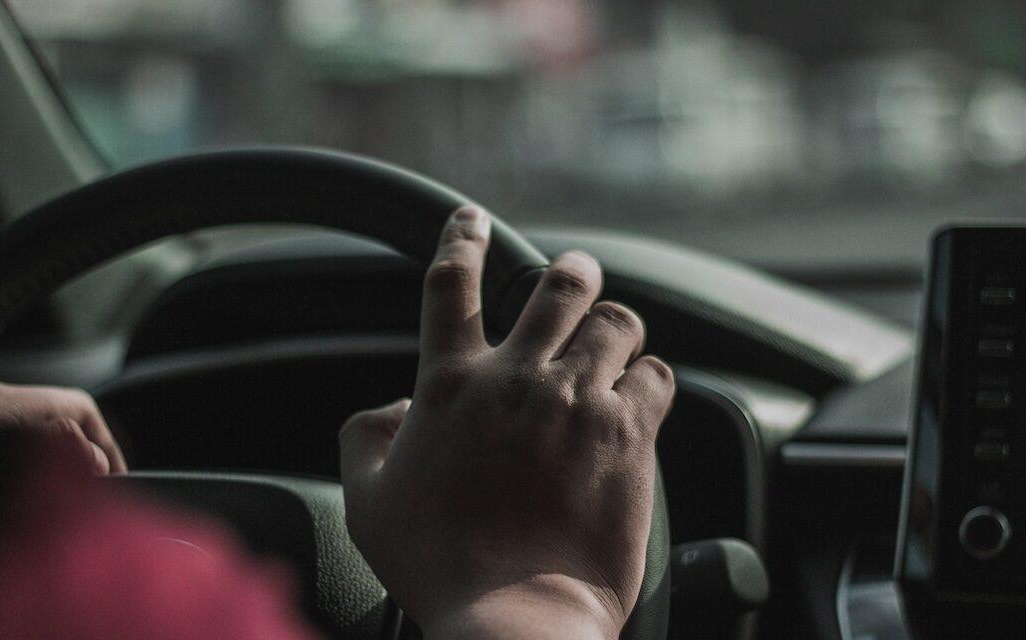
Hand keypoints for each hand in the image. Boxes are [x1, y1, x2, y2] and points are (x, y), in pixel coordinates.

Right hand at [340, 206, 674, 638]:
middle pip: (558, 285)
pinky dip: (651, 378)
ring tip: (615, 344)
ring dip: (615, 328)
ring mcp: (579, 403)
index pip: (450, 283)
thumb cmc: (437, 564)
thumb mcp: (368, 500)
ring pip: (618, 323)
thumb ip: (367, 437)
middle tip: (576, 276)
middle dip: (572, 273)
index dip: (460, 238)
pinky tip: (642, 394)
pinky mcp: (629, 436)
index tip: (470, 220)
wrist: (513, 615)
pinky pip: (658, 376)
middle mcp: (518, 379)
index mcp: (451, 385)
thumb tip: (394, 408)